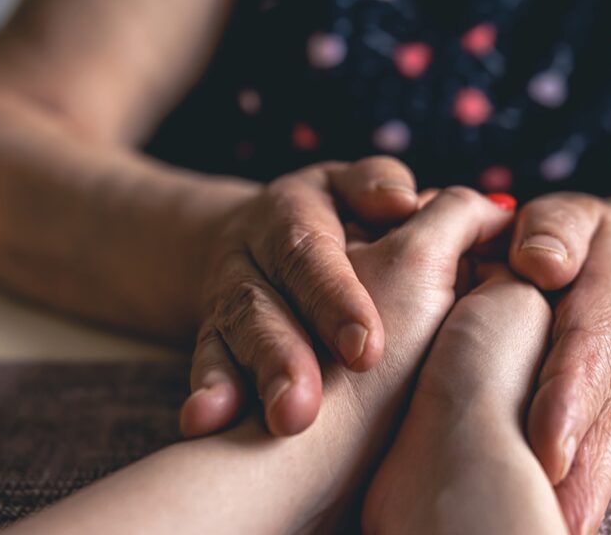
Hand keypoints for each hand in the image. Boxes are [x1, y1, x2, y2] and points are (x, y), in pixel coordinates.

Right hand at [180, 156, 420, 437]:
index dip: (335, 301)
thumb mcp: (346, 185)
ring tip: (276, 423)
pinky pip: (206, 364)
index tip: (366, 351)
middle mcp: (248, 260)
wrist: (249, 237)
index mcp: (289, 218)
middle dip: (282, 358)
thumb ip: (375, 184)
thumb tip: (404, 203)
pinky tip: (207, 425)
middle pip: (261, 307)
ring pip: (230, 341)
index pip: (310, 256)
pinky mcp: (212, 339)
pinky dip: (210, 394)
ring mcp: (224, 303)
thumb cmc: (328, 215)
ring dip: (247, 383)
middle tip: (303, 409)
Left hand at [508, 193, 610, 532]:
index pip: (591, 344)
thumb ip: (556, 230)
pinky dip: (582, 495)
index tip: (548, 443)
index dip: (571, 393)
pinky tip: (556, 527)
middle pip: (609, 412)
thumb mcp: (569, 218)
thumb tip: (539, 262)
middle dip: (585, 467)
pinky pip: (601, 455)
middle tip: (552, 518)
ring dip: (585, 494)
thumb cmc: (575, 241)